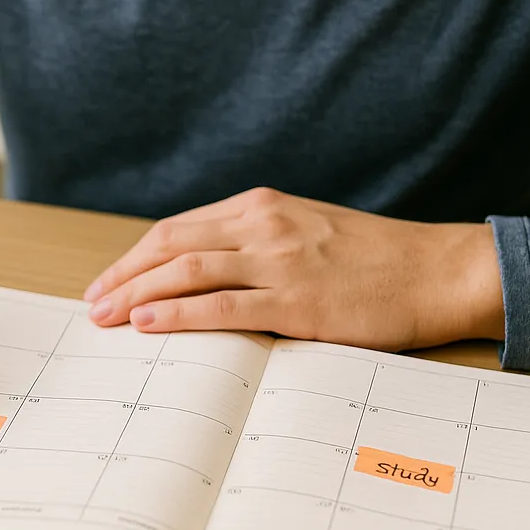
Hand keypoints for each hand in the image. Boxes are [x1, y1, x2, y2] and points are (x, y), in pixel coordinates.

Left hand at [83, 187, 503, 351]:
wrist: (439, 271)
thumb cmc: (376, 258)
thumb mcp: (307, 230)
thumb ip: (257, 243)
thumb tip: (204, 270)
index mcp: (261, 206)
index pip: (177, 229)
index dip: (135, 257)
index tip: (107, 282)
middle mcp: (262, 225)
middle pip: (169, 245)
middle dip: (122, 275)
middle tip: (90, 303)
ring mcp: (279, 261)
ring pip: (186, 271)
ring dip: (136, 294)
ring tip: (105, 316)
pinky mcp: (297, 299)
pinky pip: (222, 305)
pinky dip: (178, 313)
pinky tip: (148, 323)